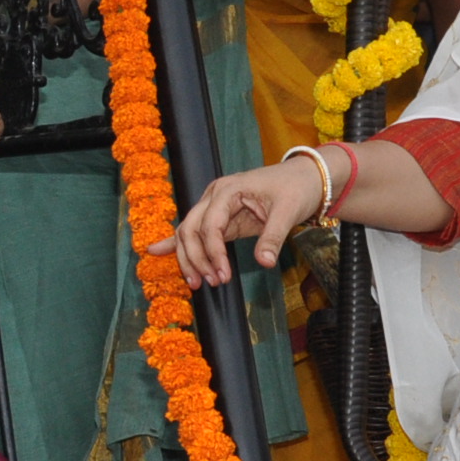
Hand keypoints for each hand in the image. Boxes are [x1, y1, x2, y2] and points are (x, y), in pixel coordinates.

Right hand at [150, 159, 326, 289]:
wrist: (303, 177)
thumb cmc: (296, 189)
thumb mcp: (288, 212)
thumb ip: (273, 237)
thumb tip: (264, 262)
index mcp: (227, 190)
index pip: (209, 226)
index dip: (213, 253)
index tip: (223, 275)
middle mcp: (214, 196)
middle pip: (190, 229)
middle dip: (196, 259)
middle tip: (212, 282)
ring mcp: (213, 205)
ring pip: (188, 232)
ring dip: (189, 258)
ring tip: (197, 283)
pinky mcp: (218, 216)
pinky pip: (194, 230)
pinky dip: (176, 243)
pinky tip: (156, 251)